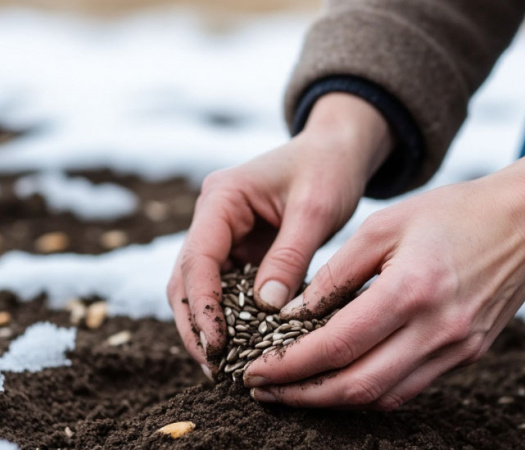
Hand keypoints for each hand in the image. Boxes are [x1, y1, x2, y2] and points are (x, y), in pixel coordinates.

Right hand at [167, 93, 392, 374]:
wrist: (337, 150)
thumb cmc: (328, 169)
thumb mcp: (315, 209)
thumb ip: (290, 256)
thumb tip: (266, 308)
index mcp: (222, 198)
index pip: (198, 259)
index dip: (203, 305)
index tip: (217, 344)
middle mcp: (212, 218)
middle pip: (187, 280)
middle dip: (197, 325)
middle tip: (216, 368)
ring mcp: (222, 235)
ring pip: (199, 289)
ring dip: (208, 326)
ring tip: (225, 368)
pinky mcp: (239, 250)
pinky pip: (225, 289)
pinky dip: (230, 318)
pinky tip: (243, 348)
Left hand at [243, 145, 524, 408]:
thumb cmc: (454, 213)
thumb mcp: (385, 225)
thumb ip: (337, 272)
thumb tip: (293, 314)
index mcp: (411, 290)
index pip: (337, 346)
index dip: (289, 366)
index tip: (255, 370)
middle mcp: (437, 329)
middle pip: (357, 386)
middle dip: (302, 395)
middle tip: (263, 391)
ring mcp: (457, 349)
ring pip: (383, 397)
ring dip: (332, 401)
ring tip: (293, 391)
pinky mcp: (467, 355)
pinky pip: (409, 389)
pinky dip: (369, 393)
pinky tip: (340, 381)